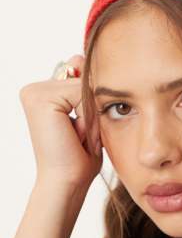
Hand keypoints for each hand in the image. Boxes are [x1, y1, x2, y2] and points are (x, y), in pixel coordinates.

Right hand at [18, 53, 102, 188]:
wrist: (68, 181)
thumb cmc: (80, 157)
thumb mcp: (88, 118)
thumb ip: (84, 88)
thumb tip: (78, 56)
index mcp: (44, 93)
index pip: (82, 79)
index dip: (92, 105)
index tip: (80, 131)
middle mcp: (34, 89)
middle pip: (84, 79)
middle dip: (91, 108)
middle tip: (79, 136)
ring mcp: (34, 91)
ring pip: (84, 87)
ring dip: (90, 114)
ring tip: (77, 136)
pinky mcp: (39, 97)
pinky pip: (81, 93)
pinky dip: (87, 115)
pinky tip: (73, 133)